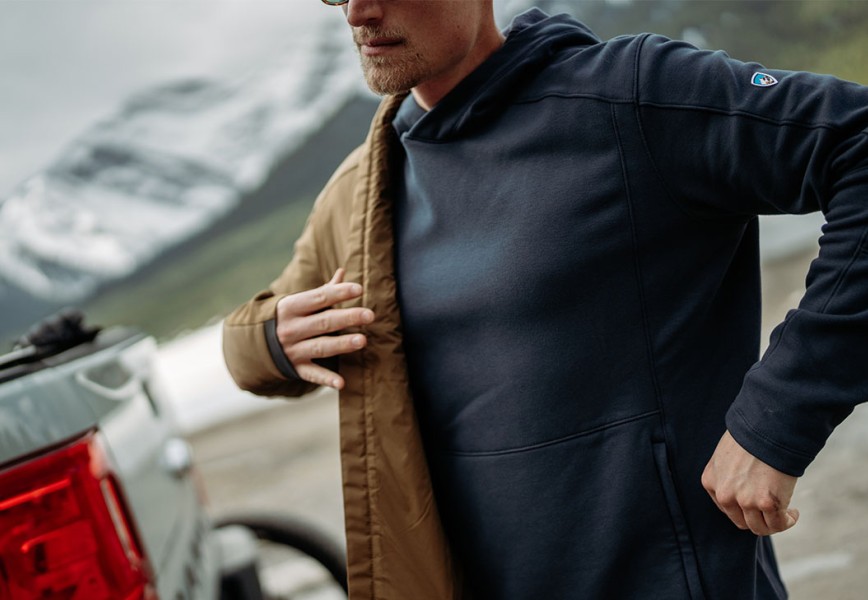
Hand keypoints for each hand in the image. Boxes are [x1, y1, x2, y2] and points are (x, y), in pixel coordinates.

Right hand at [275, 268, 373, 389]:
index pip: (319, 298)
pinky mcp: (297, 368)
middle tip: (369, 315)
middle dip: (347, 318)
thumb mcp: (298, 303)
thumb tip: (343, 272)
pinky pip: (313, 374)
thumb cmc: (288, 318)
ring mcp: (293, 350)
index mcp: (291, 307)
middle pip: (323, 322)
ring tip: (362, 340)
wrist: (257, 344)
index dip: (339, 293)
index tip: (359, 289)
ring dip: (342, 344)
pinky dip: (326, 379)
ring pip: (321, 346)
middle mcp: (291, 328)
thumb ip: (323, 292)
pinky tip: (341, 382)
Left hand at [701, 430, 798, 535]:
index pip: (725, 508)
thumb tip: (742, 486)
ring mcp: (745, 500)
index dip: (742, 509)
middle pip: (741, 521)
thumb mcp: (727, 455)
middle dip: (757, 518)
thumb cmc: (751, 436)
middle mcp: (724, 494)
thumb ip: (729, 474)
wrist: (767, 427)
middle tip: (771, 511)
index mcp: (710, 481)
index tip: (755, 505)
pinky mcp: (767, 503)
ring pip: (760, 527)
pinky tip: (793, 513)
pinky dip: (787, 521)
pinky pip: (778, 524)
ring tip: (785, 512)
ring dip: (774, 523)